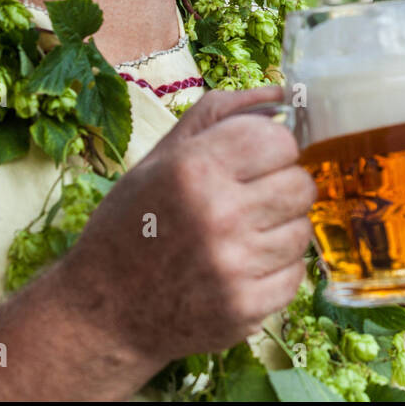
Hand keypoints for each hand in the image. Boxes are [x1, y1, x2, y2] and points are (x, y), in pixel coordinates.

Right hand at [60, 86, 315, 365]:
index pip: (281, 141)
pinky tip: (240, 268)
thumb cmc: (133, 224)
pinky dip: (275, 270)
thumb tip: (282, 93)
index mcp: (193, 169)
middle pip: (301, 184)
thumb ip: (221, 115)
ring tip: (240, 236)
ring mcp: (234, 267)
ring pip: (302, 230)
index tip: (255, 161)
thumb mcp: (161, 158)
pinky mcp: (246, 308)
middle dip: (281, 187)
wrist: (102, 312)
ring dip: (279, 230)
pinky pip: (296, 274)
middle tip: (249, 200)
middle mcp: (217, 216)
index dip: (272, 149)